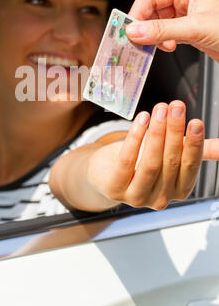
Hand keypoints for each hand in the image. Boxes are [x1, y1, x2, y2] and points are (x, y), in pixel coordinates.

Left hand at [87, 101, 203, 209]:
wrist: (106, 172)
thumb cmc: (143, 161)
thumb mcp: (173, 157)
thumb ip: (198, 151)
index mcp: (179, 190)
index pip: (190, 166)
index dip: (194, 144)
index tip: (195, 121)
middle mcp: (161, 198)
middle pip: (170, 161)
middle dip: (174, 131)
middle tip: (176, 107)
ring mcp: (137, 197)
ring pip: (150, 163)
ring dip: (156, 133)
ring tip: (160, 109)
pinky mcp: (115, 189)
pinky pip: (127, 161)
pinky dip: (134, 138)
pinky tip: (141, 119)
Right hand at [125, 0, 218, 62]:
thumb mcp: (195, 28)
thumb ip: (163, 30)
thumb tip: (136, 31)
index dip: (136, 13)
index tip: (128, 29)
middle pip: (150, 11)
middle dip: (144, 27)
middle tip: (136, 40)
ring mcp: (185, 15)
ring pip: (156, 24)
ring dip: (153, 37)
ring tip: (155, 45)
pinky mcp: (187, 30)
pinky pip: (165, 34)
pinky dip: (162, 42)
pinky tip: (168, 47)